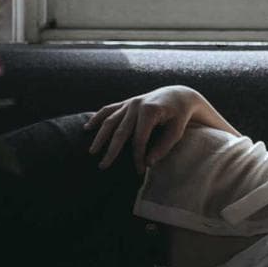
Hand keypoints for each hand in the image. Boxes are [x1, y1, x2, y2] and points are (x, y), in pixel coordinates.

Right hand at [83, 85, 203, 172]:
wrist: (178, 95)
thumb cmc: (179, 116)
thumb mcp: (177, 131)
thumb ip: (163, 147)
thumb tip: (148, 163)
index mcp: (150, 111)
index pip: (139, 139)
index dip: (138, 156)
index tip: (139, 171)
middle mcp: (136, 105)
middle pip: (120, 131)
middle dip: (111, 151)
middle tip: (103, 166)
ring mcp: (129, 102)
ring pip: (110, 120)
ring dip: (100, 136)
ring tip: (92, 152)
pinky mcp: (126, 102)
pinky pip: (108, 109)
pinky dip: (97, 118)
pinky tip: (88, 128)